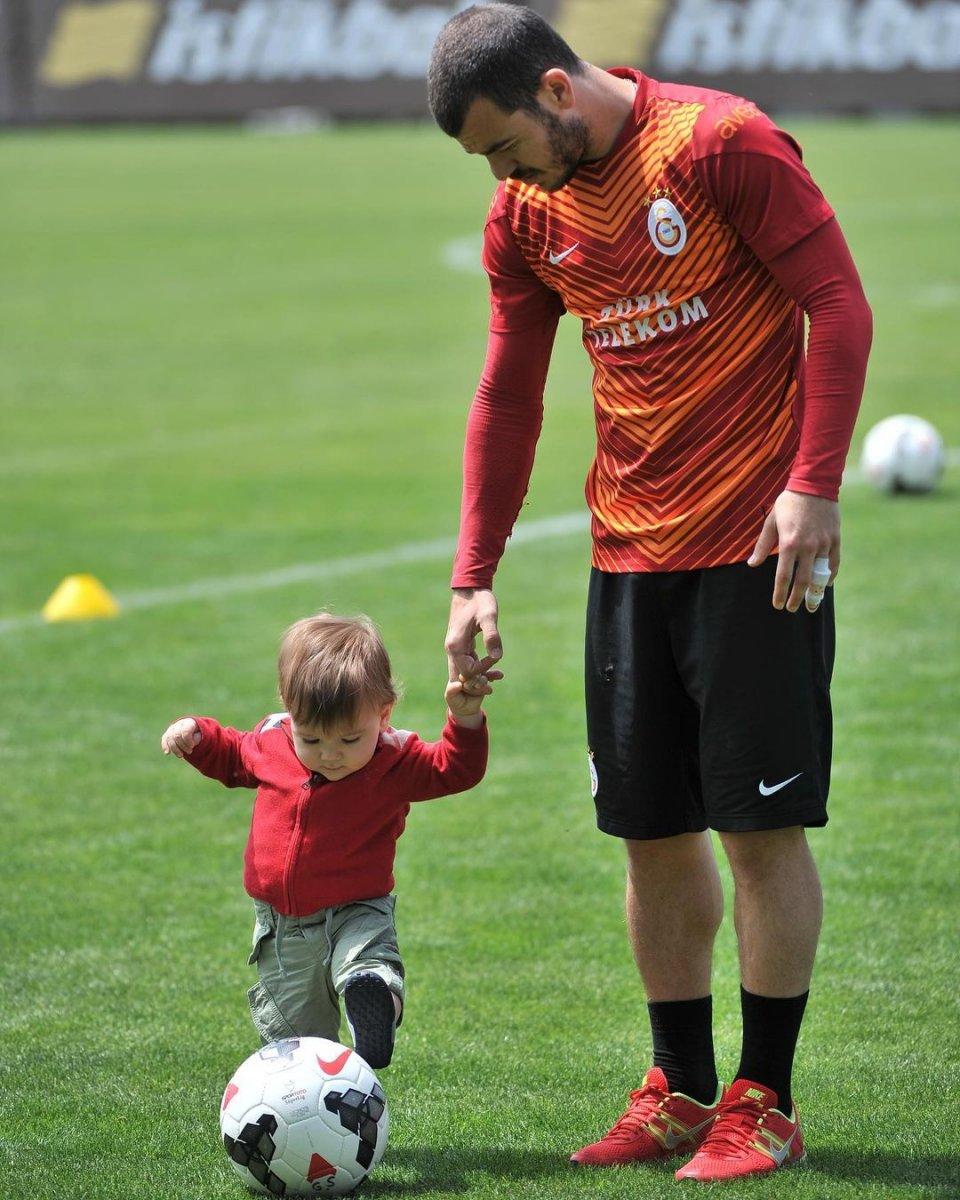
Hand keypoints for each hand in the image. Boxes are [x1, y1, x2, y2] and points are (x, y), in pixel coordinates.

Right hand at [161, 717, 200, 757]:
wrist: (192, 730)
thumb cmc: (197, 734)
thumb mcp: (200, 736)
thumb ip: (196, 738)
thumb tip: (189, 743)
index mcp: (189, 722)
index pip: (185, 731)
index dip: (188, 741)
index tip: (192, 746)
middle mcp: (179, 724)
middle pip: (177, 735)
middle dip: (183, 746)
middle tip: (189, 751)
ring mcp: (172, 728)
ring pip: (170, 738)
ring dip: (175, 749)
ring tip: (181, 756)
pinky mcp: (167, 733)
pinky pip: (164, 739)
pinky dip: (165, 746)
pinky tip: (167, 753)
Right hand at [445, 588, 501, 683]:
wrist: (470, 589)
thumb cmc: (480, 600)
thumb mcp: (488, 616)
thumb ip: (492, 636)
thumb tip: (497, 657)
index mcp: (455, 645)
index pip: (467, 671)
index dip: (483, 668)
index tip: (496, 656)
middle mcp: (452, 649)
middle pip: (461, 676)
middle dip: (476, 682)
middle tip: (494, 683)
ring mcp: (455, 648)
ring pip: (463, 671)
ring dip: (478, 676)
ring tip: (496, 677)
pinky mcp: (461, 645)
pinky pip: (467, 663)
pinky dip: (477, 668)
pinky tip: (491, 665)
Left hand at [445, 668, 502, 725]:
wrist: (466, 708)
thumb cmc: (455, 701)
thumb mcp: (451, 698)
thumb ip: (451, 691)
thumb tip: (458, 685)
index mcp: (456, 672)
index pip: (461, 669)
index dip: (464, 675)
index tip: (464, 681)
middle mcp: (467, 671)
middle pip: (473, 670)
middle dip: (476, 678)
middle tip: (476, 686)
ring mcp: (476, 673)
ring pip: (483, 672)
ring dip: (486, 677)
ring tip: (486, 686)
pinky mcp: (484, 678)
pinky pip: (491, 675)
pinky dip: (495, 675)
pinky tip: (499, 675)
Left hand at [748, 490, 839, 611]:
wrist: (814, 485)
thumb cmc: (788, 503)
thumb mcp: (771, 522)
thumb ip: (763, 546)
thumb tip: (752, 564)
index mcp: (789, 544)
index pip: (784, 576)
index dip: (780, 593)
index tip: (778, 605)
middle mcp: (808, 547)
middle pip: (802, 580)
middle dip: (797, 598)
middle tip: (792, 609)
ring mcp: (824, 543)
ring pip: (820, 574)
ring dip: (814, 591)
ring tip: (811, 603)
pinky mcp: (835, 539)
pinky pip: (834, 562)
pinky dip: (830, 575)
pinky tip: (825, 584)